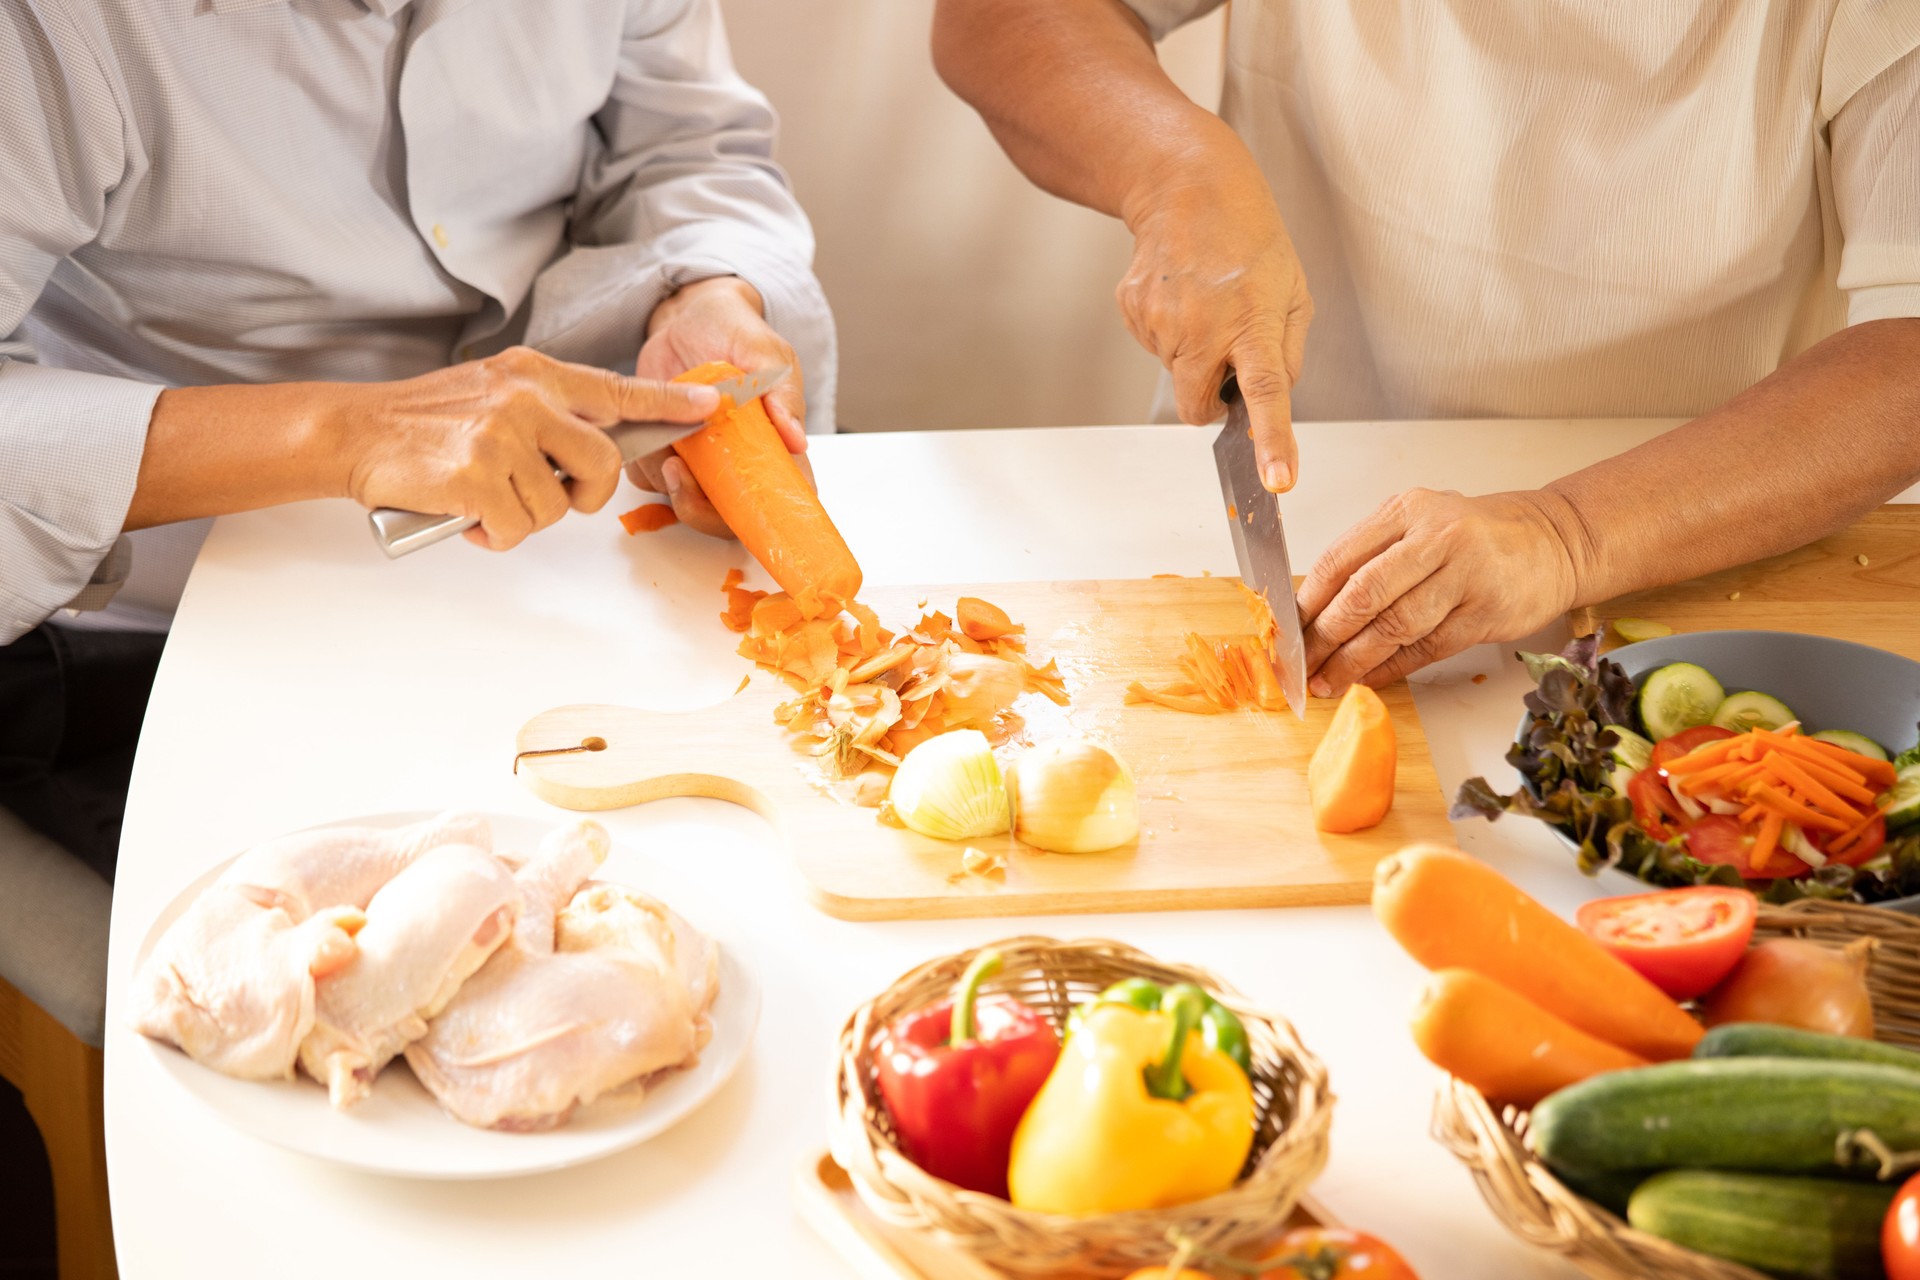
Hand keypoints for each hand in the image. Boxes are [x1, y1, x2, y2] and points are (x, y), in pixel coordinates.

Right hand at [335, 346, 718, 549]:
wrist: (357, 431)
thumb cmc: (427, 422)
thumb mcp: (493, 393)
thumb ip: (544, 412)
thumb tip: (588, 451)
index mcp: (534, 374)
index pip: (616, 390)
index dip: (667, 403)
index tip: (709, 406)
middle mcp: (525, 398)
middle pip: (603, 464)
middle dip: (583, 494)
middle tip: (545, 495)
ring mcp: (502, 435)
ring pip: (555, 506)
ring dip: (521, 517)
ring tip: (482, 496)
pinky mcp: (478, 475)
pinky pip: (517, 527)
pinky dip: (493, 533)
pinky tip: (465, 511)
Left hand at [626, 275, 812, 538]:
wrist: (686, 317)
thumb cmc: (736, 332)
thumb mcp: (767, 352)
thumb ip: (782, 394)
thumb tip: (796, 441)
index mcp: (774, 448)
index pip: (782, 502)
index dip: (769, 519)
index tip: (742, 508)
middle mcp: (737, 465)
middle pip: (727, 520)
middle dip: (701, 511)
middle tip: (679, 474)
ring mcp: (700, 463)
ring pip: (684, 503)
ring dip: (666, 484)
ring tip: (661, 441)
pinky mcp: (664, 454)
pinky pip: (648, 478)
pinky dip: (643, 463)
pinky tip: (647, 431)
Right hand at [1118, 151, 1311, 491]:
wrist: (1186, 188)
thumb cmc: (1249, 238)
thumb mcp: (1294, 292)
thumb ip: (1288, 352)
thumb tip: (1272, 397)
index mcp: (1254, 322)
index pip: (1267, 392)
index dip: (1272, 441)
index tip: (1277, 480)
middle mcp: (1204, 326)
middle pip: (1197, 406)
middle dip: (1210, 397)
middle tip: (1227, 350)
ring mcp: (1162, 320)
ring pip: (1176, 374)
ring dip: (1193, 354)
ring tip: (1206, 301)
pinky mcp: (1135, 312)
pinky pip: (1155, 348)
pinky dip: (1170, 333)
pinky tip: (1182, 294)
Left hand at [1297, 489, 1587, 693]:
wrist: (1553, 542)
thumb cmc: (1477, 537)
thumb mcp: (1420, 524)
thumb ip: (1374, 554)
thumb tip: (1316, 607)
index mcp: (1406, 511)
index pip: (1341, 558)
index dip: (1309, 600)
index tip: (1289, 629)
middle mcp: (1435, 538)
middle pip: (1363, 594)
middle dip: (1325, 636)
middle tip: (1302, 664)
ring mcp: (1464, 576)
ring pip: (1393, 626)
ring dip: (1354, 661)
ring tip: (1329, 680)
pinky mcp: (1486, 613)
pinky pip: (1426, 648)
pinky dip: (1392, 668)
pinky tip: (1369, 679)